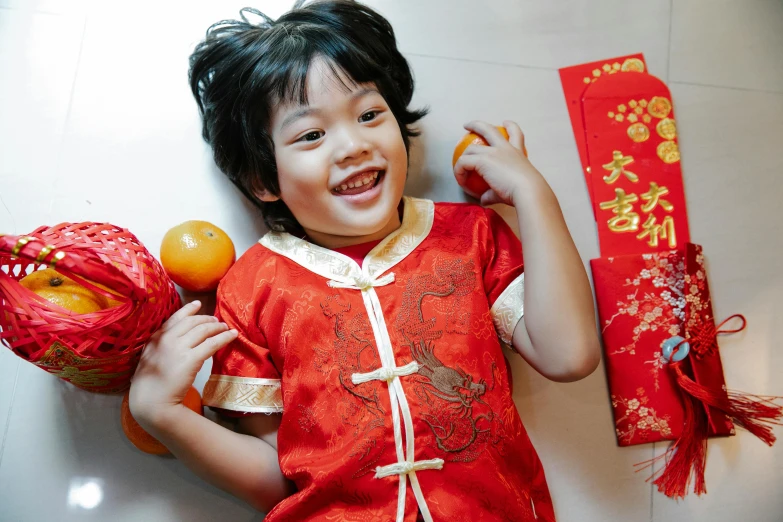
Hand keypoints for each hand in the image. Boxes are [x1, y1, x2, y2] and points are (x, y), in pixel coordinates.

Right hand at [129, 300, 237, 427]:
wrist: (150, 401)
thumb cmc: (150, 384)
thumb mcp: (150, 358)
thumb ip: (162, 346)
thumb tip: (179, 339)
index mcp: (156, 338)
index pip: (175, 318)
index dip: (188, 309)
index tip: (198, 304)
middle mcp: (167, 339)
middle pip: (193, 322)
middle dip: (207, 319)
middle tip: (217, 321)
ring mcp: (179, 348)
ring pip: (204, 330)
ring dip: (217, 327)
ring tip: (225, 327)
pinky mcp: (191, 359)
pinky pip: (212, 343)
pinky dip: (224, 337)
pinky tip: (232, 335)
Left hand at [453, 120, 549, 205]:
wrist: (528, 191)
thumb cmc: (524, 192)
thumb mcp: (511, 188)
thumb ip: (494, 193)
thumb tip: (484, 199)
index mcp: (517, 152)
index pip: (515, 134)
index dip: (510, 126)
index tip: (505, 123)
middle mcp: (505, 148)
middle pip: (489, 130)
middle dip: (476, 125)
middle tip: (467, 125)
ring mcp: (493, 152)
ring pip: (471, 147)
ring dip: (463, 155)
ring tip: (458, 162)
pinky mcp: (482, 160)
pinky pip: (463, 162)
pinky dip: (459, 172)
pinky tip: (460, 181)